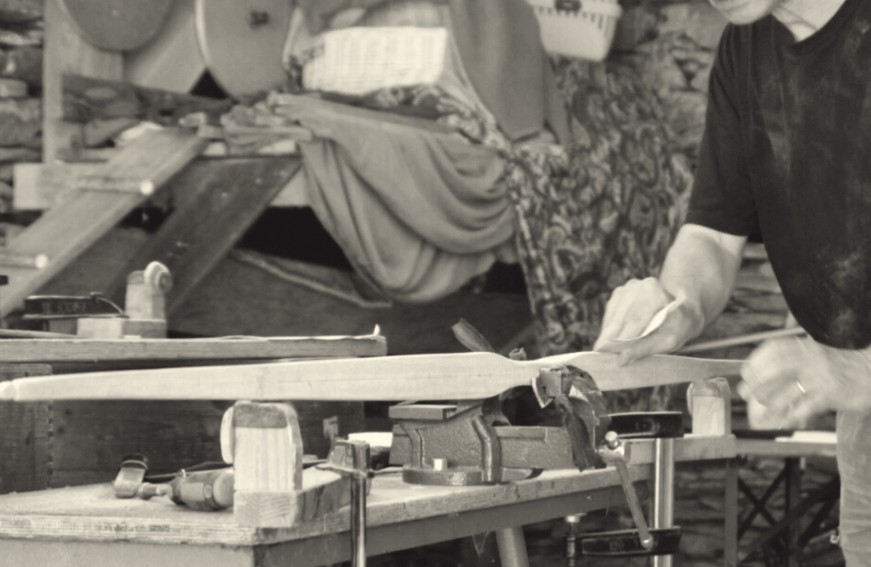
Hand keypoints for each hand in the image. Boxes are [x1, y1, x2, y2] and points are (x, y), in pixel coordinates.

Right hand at [593, 277, 703, 364]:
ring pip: (613, 315)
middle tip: (599, 354)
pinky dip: (608, 327)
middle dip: (609, 337)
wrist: (683, 310)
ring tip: (601, 350)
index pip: (635, 318)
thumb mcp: (669, 340)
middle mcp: (639, 286)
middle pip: (620, 317)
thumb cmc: (678, 326)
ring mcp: (628, 288)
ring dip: (607, 333)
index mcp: (655, 292)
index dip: (620, 337)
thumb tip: (621, 360)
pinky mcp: (620, 294)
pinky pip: (610, 313)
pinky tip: (607, 339)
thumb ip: (646, 349)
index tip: (606, 353)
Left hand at [740, 337, 870, 427]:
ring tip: (761, 410)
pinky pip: (805, 406)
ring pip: (788, 389)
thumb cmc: (841, 368)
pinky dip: (792, 415)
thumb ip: (793, 359)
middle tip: (745, 392)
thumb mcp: (817, 355)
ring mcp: (822, 375)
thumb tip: (759, 371)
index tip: (745, 372)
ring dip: (771, 401)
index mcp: (807, 346)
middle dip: (757, 381)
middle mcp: (813, 357)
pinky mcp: (832, 393)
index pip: (774, 348)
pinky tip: (784, 420)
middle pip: (776, 367)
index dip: (756, 360)